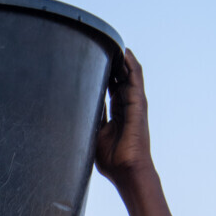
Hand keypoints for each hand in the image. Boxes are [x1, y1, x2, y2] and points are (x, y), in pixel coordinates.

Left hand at [95, 49, 152, 184]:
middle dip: (112, 64)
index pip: (111, 89)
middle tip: (100, 48)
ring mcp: (135, 105)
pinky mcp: (139, 104)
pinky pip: (136, 79)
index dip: (104, 75)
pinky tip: (125, 53)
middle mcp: (127, 107)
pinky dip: (131, 65)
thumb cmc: (112, 160)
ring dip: (122, 60)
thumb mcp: (94, 134)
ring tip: (113, 44)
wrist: (126, 171)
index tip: (93, 63)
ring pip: (129, 75)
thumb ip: (91, 118)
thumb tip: (76, 107)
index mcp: (118, 115)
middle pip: (120, 79)